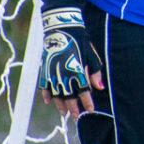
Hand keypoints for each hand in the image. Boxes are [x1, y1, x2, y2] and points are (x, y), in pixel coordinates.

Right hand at [39, 1, 103, 116]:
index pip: (84, 91)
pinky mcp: (45, 68)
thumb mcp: (91, 54)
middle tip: (77, 116)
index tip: (91, 110)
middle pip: (69, 96)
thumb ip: (95, 72)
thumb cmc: (80, 40)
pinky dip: (46, 94)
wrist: (62, 26)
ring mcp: (53, 71)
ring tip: (64, 112)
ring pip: (56, 94)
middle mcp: (64, 73)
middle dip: (73, 108)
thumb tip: (100, 87)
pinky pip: (44, 85)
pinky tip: (49, 101)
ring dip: (60, 104)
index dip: (87, 102)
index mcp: (78, 70)